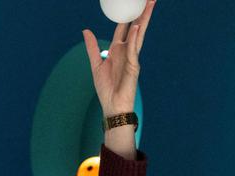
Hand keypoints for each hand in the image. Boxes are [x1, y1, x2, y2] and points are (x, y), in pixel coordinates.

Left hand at [82, 0, 155, 115]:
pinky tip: (136, 27)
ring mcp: (132, 58)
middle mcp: (127, 51)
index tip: (131, 2)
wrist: (112, 106)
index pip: (123, 28)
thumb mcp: (95, 64)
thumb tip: (86, 30)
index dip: (127, 15)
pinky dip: (134, 38)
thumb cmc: (106, 89)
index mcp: (118, 50)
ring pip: (138, 34)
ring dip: (143, 19)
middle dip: (141, 13)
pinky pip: (133, 49)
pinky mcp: (133, 66)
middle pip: (135, 27)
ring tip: (149, 5)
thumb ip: (92, 47)